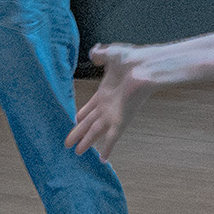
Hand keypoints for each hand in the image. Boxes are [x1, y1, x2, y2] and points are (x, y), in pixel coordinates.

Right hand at [65, 43, 156, 159]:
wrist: (146, 66)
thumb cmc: (132, 59)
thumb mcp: (111, 54)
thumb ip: (101, 55)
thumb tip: (94, 53)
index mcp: (103, 94)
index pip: (89, 108)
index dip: (80, 116)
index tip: (74, 122)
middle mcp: (107, 106)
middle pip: (88, 123)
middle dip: (78, 133)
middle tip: (68, 144)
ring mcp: (113, 115)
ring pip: (95, 132)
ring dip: (86, 142)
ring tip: (77, 153)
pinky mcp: (121, 120)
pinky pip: (112, 137)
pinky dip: (107, 148)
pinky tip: (102, 159)